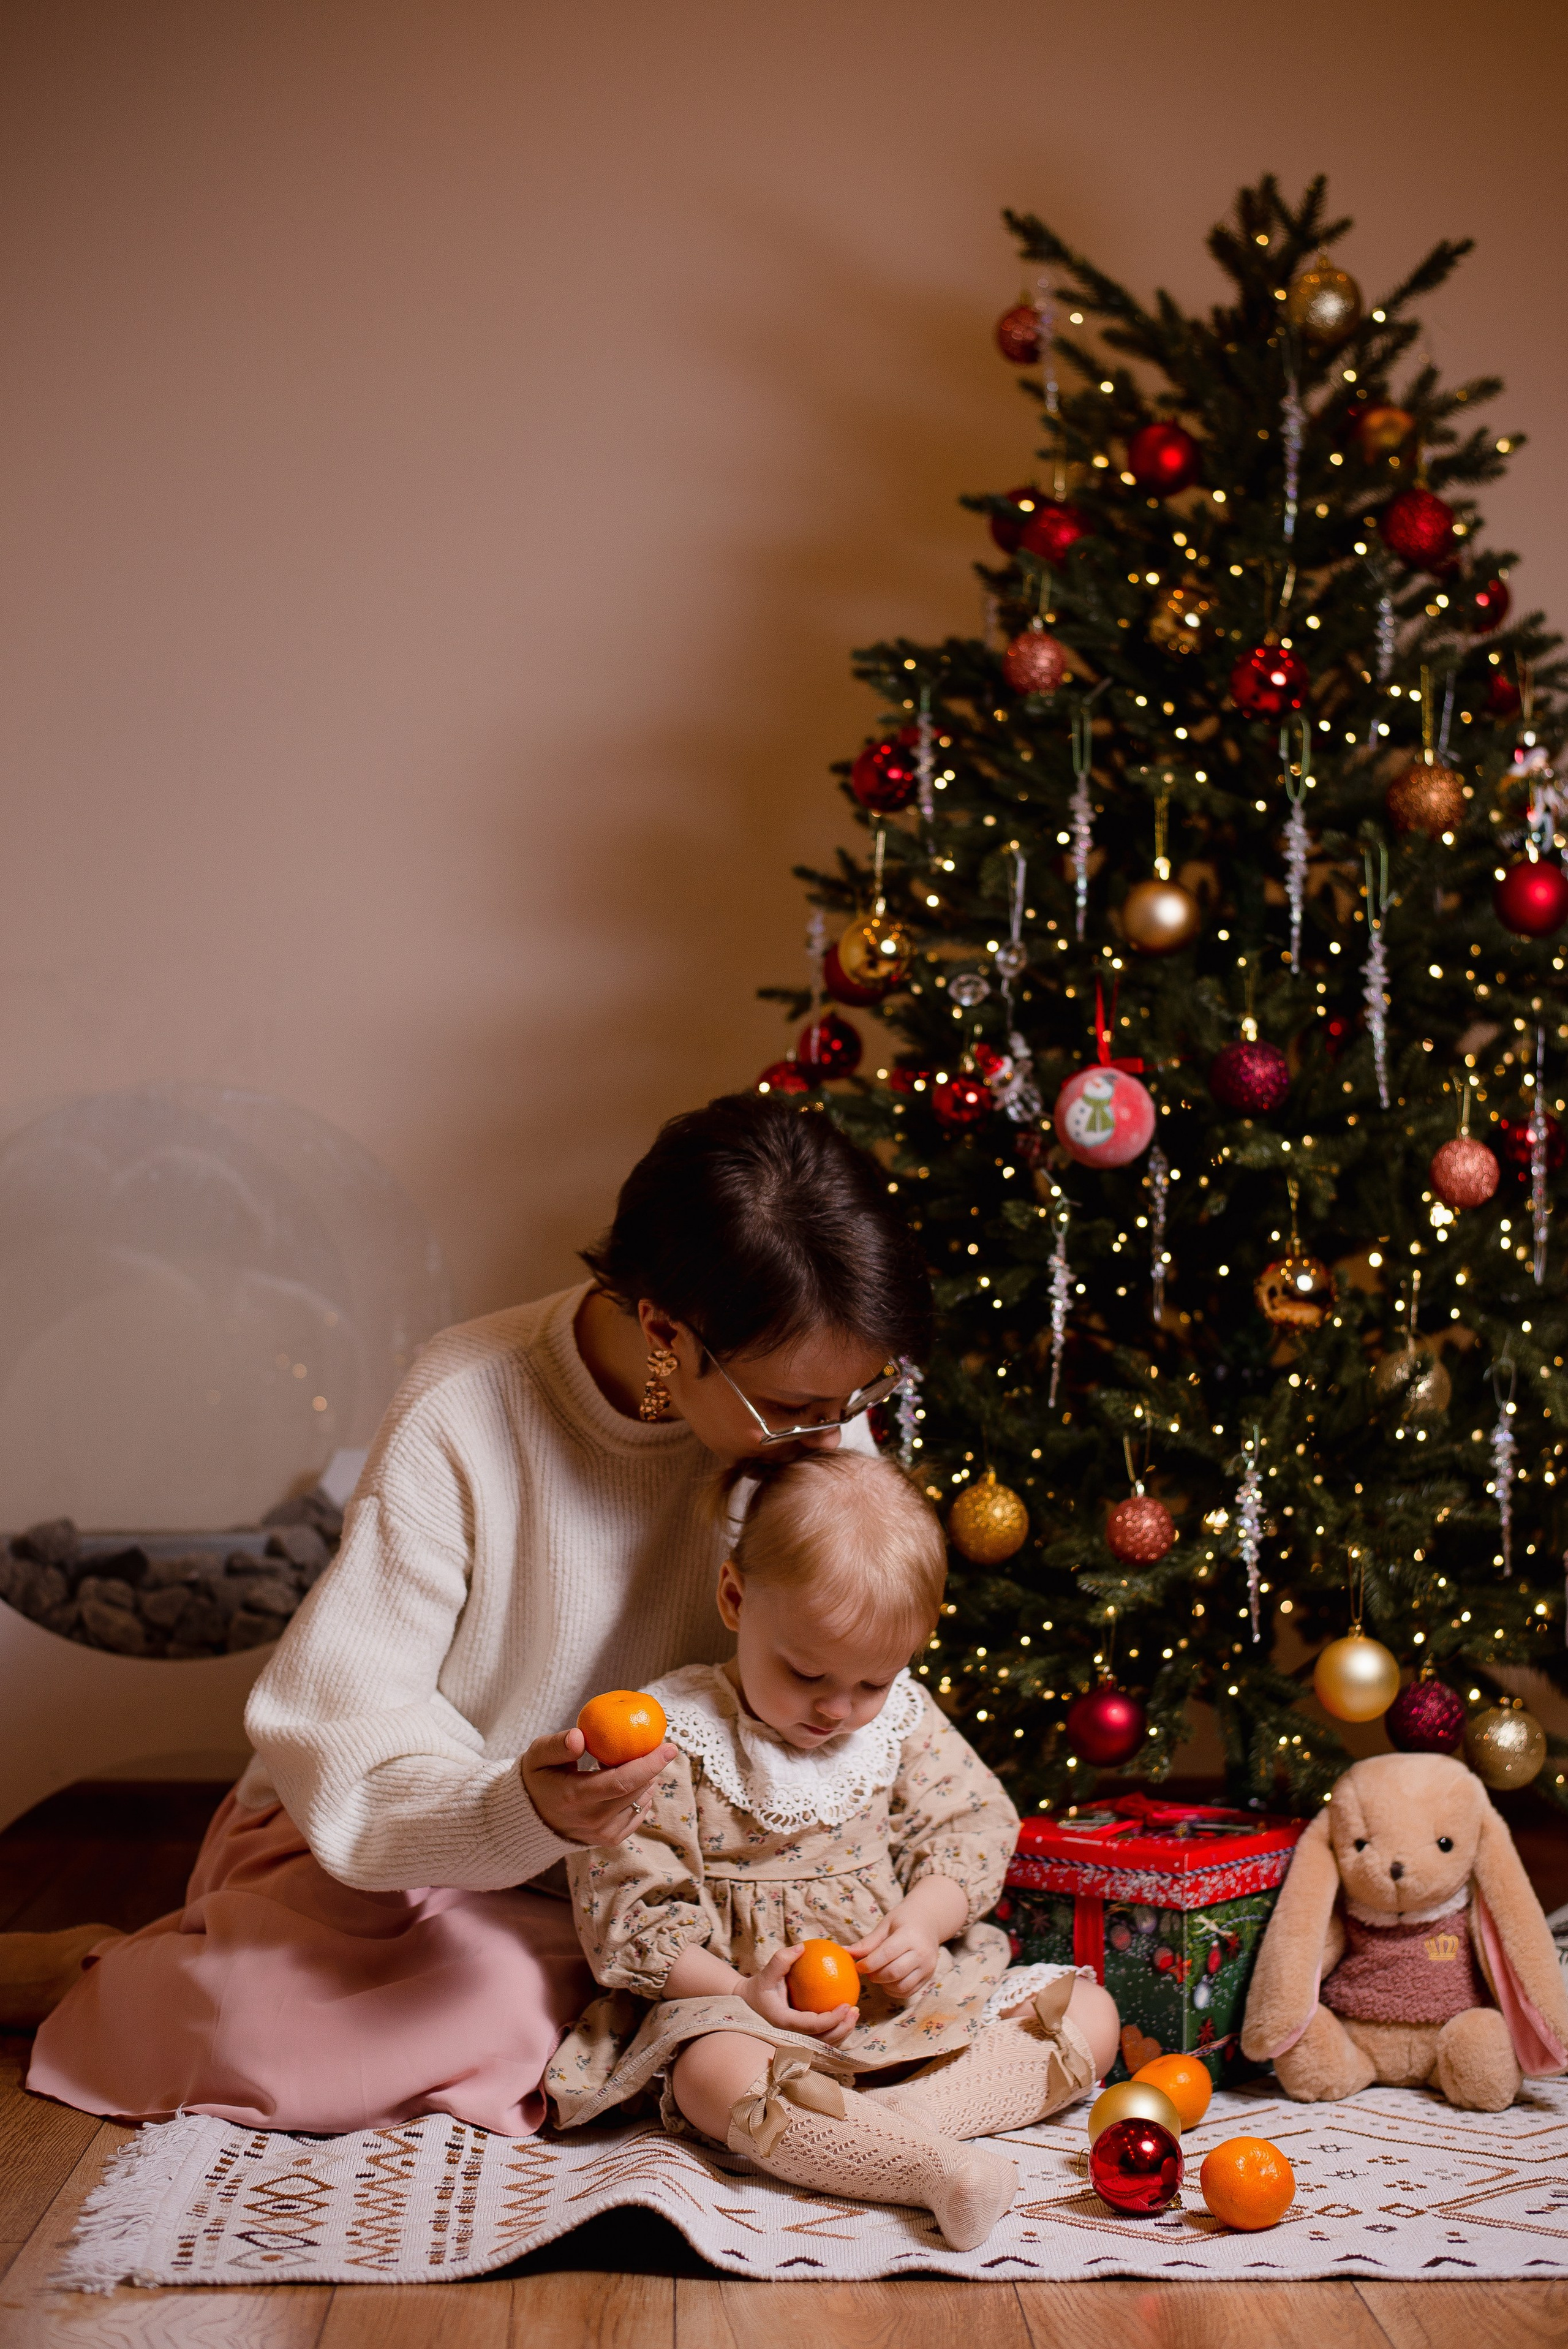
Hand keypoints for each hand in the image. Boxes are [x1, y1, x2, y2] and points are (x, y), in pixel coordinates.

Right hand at [521, 1727, 677, 1845]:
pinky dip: (642, 1795)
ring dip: (648, 1780)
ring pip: (639, 1802)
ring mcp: (602, 1833)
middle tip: (659, 1745)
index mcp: (575, 1797)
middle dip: (654, 1767)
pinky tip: (635, 1781)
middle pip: (636, 1791)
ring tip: (640, 1761)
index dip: (649, 1764)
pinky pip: (637, 1814)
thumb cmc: (537, 1778)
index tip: (669, 1746)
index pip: (622, 1782)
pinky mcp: (609, 1839)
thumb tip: (580, 1737)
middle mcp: (592, 1820)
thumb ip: (557, 1745)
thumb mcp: (537, 1756)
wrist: (531, 1817)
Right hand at [742, 1948, 858, 2045]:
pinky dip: (836, 2030)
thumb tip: (802, 1947)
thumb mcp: (766, 1974)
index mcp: (785, 2024)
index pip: (813, 2026)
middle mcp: (793, 2037)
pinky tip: (845, 2015)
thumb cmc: (758, 1988)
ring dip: (842, 2031)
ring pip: (825, 2043)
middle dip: (843, 2028)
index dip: (832, 2019)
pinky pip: (822, 2038)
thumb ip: (781, 1960)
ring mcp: (797, 2040)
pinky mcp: (802, 2038)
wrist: (748, 2004)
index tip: (847, 2004)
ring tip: (854, 2014)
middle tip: (855, 2010)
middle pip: (824, 2040)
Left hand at [848, 1907, 941, 2001]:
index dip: (869, 1963)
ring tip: (877, 1974)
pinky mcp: (929, 1977)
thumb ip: (867, 1942)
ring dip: (884, 1985)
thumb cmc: (904, 1920)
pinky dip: (894, 1991)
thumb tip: (845, 1951)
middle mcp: (922, 1953)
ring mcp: (928, 1967)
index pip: (887, 1954)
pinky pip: (908, 1992)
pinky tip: (887, 1981)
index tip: (858, 1966)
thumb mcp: (885, 1925)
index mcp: (910, 1935)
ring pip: (901, 1986)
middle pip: (894, 1973)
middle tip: (867, 1970)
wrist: (929, 1921)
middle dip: (875, 1975)